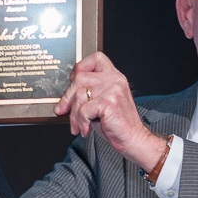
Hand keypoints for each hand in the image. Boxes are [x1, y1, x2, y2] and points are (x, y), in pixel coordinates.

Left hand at [55, 52, 165, 171]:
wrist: (133, 139)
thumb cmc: (118, 124)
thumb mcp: (102, 103)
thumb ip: (89, 93)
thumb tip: (66, 96)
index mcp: (115, 77)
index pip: (95, 59)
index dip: (80, 68)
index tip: (72, 82)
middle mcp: (115, 80)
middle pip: (80, 78)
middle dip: (68, 97)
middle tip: (64, 110)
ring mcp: (113, 89)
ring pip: (79, 95)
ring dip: (74, 115)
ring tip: (78, 125)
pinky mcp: (109, 102)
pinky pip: (84, 110)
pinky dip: (81, 122)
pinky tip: (86, 129)